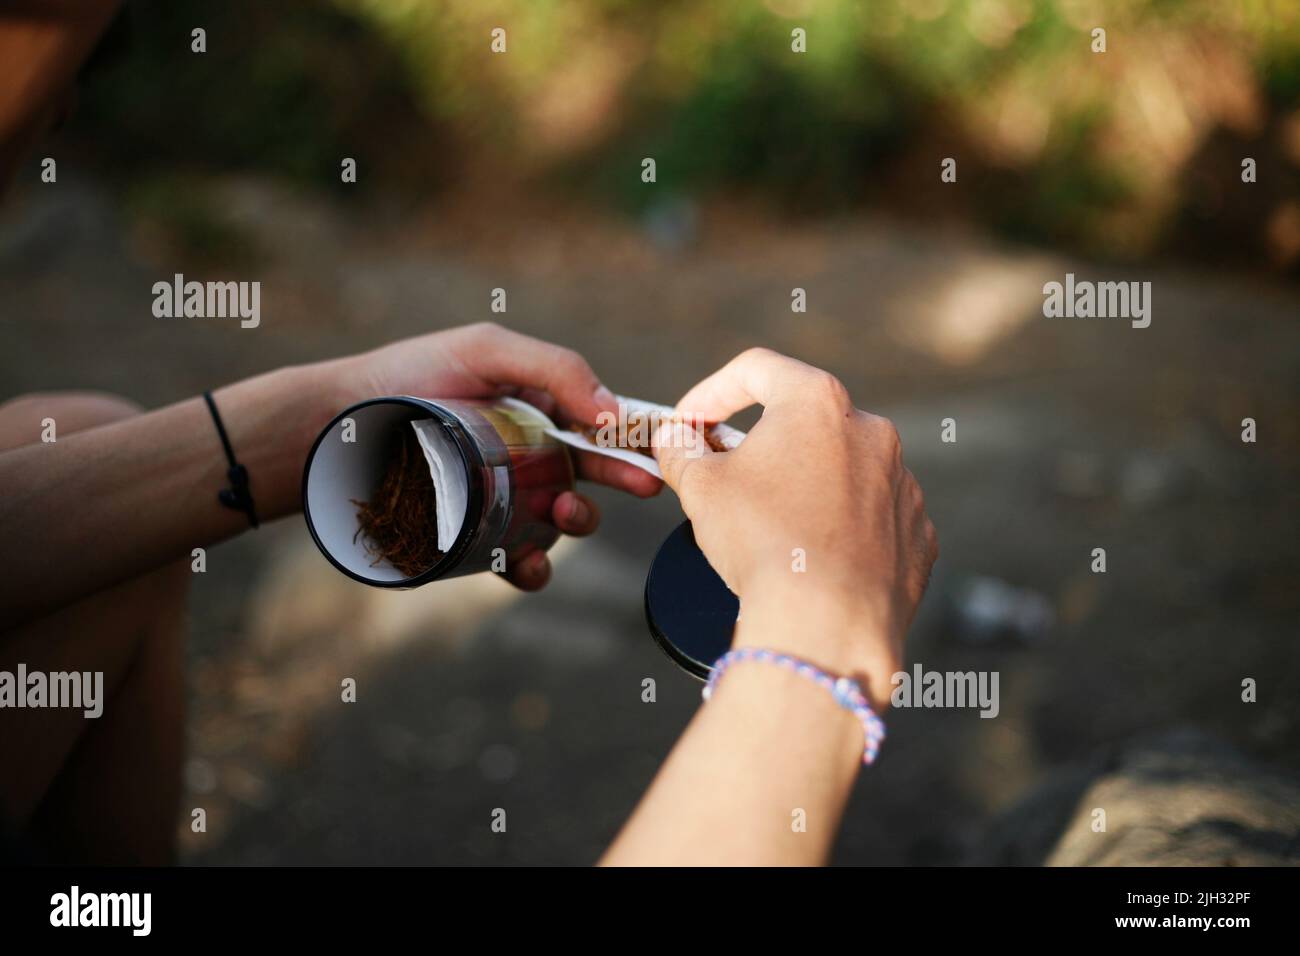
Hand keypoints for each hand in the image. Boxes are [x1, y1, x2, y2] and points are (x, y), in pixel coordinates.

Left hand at [327, 322, 661, 589]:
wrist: (340, 425)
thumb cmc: (411, 375)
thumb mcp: (486, 351)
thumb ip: (554, 368)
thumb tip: (613, 410)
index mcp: (536, 411)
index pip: (598, 426)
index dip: (634, 441)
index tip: (659, 457)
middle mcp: (525, 457)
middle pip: (589, 478)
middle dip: (617, 485)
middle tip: (640, 488)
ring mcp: (502, 500)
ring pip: (559, 523)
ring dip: (577, 523)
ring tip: (563, 516)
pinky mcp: (473, 538)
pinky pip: (517, 562)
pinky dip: (533, 570)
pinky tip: (529, 566)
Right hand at [653, 348, 936, 707]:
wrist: (827, 622)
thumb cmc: (763, 542)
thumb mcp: (700, 487)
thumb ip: (682, 450)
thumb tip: (674, 440)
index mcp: (817, 403)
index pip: (757, 371)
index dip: (711, 393)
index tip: (688, 424)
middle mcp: (871, 431)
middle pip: (805, 422)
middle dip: (763, 444)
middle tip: (728, 478)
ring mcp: (902, 482)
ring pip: (842, 471)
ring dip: (806, 488)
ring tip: (774, 530)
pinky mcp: (917, 532)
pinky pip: (871, 518)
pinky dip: (842, 529)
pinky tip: (814, 559)